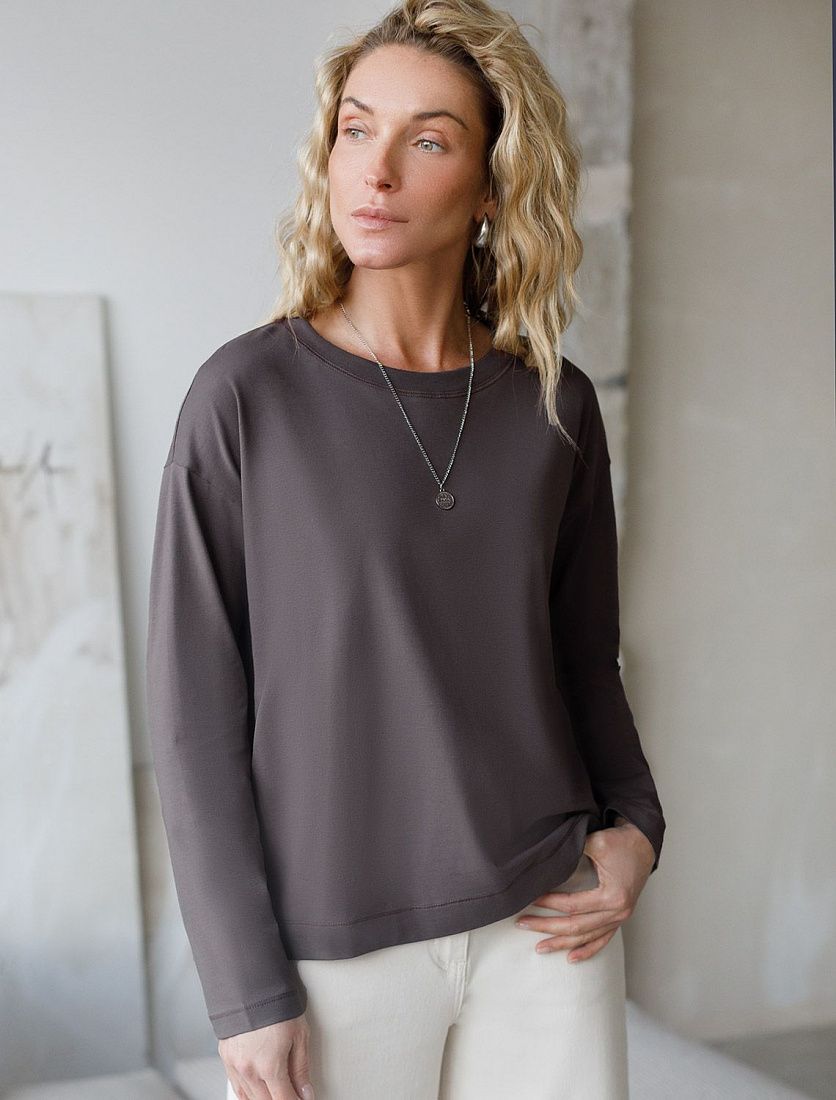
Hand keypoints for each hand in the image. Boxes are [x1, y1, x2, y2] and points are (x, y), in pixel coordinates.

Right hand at [220, 1011, 314, 1099]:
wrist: (249, 984)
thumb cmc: (275, 1003)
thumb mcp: (299, 1034)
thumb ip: (301, 1068)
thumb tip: (306, 1092)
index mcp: (269, 1066)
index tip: (302, 1099)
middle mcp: (249, 1070)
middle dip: (281, 1099)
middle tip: (292, 1093)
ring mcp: (235, 1065)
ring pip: (249, 1098)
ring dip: (264, 1098)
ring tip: (277, 1090)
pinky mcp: (226, 1058)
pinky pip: (237, 1087)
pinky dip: (248, 1094)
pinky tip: (257, 1091)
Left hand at [515, 819, 655, 961]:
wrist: (643, 845)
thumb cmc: (620, 843)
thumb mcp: (595, 842)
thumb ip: (572, 852)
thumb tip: (544, 862)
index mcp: (612, 896)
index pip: (573, 905)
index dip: (549, 904)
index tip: (530, 900)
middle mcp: (618, 912)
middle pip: (577, 926)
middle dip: (547, 927)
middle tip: (523, 924)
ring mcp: (620, 918)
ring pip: (587, 937)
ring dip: (562, 943)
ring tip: (540, 947)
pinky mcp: (620, 918)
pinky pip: (602, 940)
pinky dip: (587, 950)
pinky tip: (571, 958)